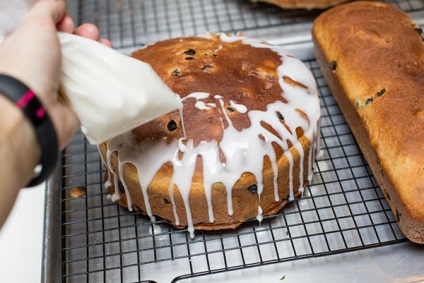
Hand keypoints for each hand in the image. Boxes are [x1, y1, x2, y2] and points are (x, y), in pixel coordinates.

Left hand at [0, 0, 111, 148]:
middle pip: (70, 48)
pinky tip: (109, 68)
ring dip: (97, 54)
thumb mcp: (36, 25)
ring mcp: (59, 86)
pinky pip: (93, 87)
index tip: (70, 24)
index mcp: (26, 49)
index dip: (62, 24)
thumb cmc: (27, 68)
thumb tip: (59, 4)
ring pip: (83, 66)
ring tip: (105, 47)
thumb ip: (48, 9)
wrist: (33, 111)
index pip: (48, 33)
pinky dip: (104, 77)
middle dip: (85, 37)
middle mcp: (42, 68)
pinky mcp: (74, 103)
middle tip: (92, 34)